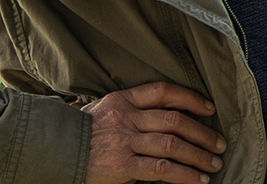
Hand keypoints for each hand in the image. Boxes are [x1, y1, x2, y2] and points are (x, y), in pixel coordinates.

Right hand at [83, 81, 226, 183]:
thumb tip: (164, 114)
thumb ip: (129, 111)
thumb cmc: (76, 134)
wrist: (47, 152)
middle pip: (175, 120)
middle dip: (203, 133)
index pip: (164, 91)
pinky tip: (197, 180)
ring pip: (173, 144)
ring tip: (214, 165)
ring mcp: (124, 140)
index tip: (209, 108)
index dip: (191, 98)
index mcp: (122, 100)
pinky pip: (162, 168)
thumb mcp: (101, 111)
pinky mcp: (121, 165)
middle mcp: (126, 117)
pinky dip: (184, 175)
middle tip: (220, 144)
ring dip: (199, 155)